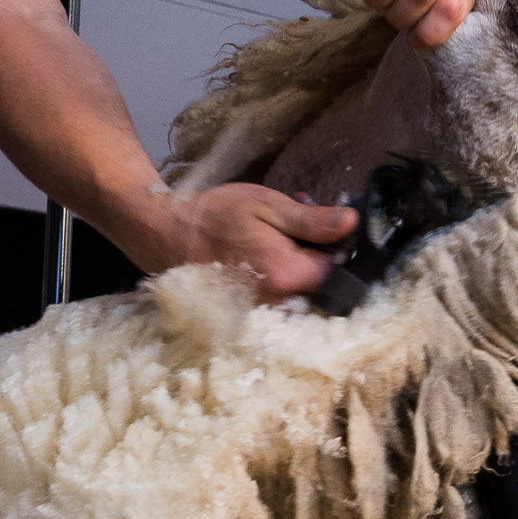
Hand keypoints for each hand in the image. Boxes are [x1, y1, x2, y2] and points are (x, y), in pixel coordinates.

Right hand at [127, 182, 356, 298]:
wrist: (166, 235)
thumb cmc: (215, 215)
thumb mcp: (267, 205)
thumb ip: (311, 221)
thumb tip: (351, 224)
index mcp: (286, 275)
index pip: (338, 272)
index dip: (340, 250)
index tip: (331, 231)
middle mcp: (278, 302)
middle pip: (321, 287)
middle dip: (319, 259)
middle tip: (303, 230)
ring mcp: (262, 312)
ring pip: (301, 294)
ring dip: (300, 268)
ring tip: (282, 239)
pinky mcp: (250, 313)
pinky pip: (280, 300)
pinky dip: (282, 279)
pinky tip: (268, 255)